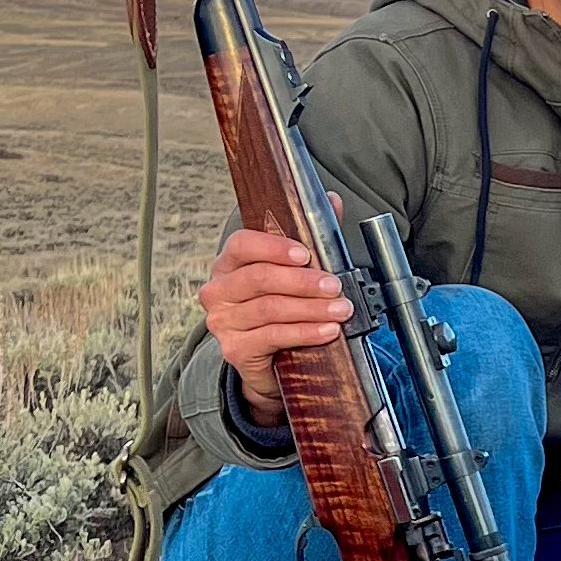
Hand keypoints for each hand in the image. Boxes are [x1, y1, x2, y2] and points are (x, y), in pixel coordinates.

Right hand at [197, 192, 348, 426]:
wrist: (269, 360)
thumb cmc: (280, 307)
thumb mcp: (294, 273)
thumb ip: (311, 237)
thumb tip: (332, 201)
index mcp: (230, 264)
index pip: (242, 245)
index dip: (273, 246)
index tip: (305, 253)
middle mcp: (219, 290)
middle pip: (260, 278)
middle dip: (303, 281)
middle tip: (335, 286)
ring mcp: (222, 321)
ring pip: (269, 308)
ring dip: (311, 309)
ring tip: (341, 310)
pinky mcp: (234, 348)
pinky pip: (272, 336)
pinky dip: (305, 332)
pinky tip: (327, 331)